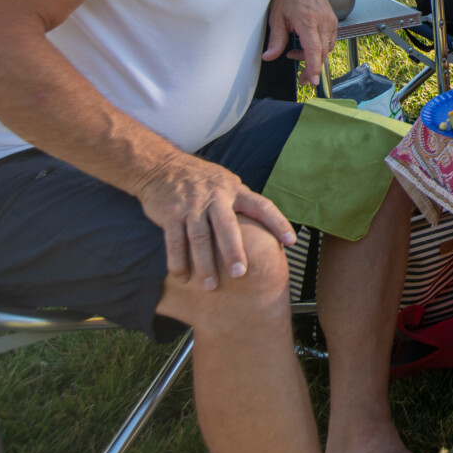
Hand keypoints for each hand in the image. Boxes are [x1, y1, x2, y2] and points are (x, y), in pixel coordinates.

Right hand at [133, 150, 294, 289]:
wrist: (162, 167)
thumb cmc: (202, 181)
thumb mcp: (227, 184)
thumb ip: (242, 204)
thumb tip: (266, 230)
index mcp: (235, 190)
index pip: (262, 206)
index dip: (277, 222)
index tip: (291, 241)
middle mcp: (216, 196)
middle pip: (227, 225)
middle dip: (234, 251)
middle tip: (240, 274)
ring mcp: (192, 205)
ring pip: (199, 237)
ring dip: (204, 264)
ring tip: (211, 285)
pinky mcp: (170, 213)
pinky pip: (175, 241)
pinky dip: (178, 261)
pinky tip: (182, 277)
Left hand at [264, 0, 336, 86]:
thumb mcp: (276, 18)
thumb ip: (276, 40)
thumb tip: (269, 57)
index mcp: (308, 21)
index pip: (314, 49)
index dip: (314, 67)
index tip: (313, 81)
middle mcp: (323, 21)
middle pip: (322, 52)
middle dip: (313, 68)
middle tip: (302, 78)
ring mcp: (330, 20)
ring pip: (327, 48)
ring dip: (314, 56)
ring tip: (296, 54)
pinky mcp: (332, 20)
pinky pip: (330, 40)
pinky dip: (319, 47)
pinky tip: (306, 45)